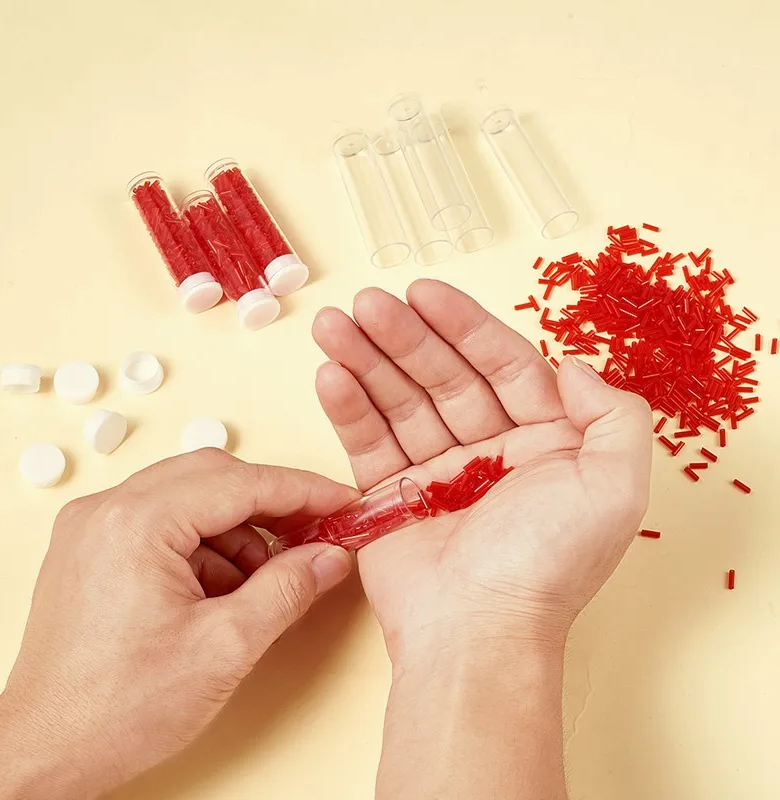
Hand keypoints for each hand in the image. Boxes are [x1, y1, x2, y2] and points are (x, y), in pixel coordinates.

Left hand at [0, 451, 354, 799]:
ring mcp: (95, 526)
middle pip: (214, 477)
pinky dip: (205, 544)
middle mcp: (108, 509)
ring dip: (237, 528)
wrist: (45, 753)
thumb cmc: (117, 709)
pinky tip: (223, 587)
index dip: (302, 490)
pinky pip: (165, 520)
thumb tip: (331, 555)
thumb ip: (288, 589)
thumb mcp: (225, 647)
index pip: (241, 482)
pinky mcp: (93, 546)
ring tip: (263, 580)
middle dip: (270, 505)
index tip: (341, 502)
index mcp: (136, 522)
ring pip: (191, 496)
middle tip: (314, 533)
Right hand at [313, 279, 651, 661]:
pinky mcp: (393, 497)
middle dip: (404, 337)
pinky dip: (348, 409)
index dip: (464, 326)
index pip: (502, 366)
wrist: (477, 635)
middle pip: (443, 376)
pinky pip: (369, 442)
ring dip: (365, 360)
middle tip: (365, 303)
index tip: (424, 293)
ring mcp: (438, 473)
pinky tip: (330, 374)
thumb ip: (615, 415)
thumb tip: (573, 365)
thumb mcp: (614, 487)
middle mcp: (491, 452)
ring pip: (399, 402)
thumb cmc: (546, 565)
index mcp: (544, 443)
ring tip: (333, 326)